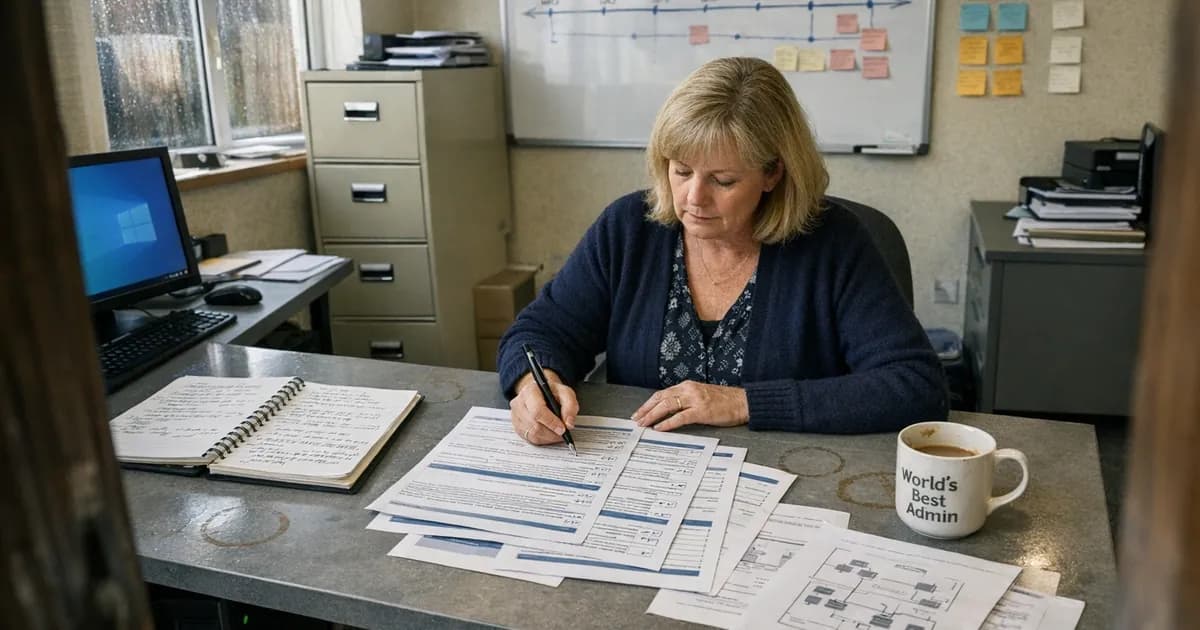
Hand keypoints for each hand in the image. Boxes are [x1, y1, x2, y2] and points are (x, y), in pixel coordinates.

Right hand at [510, 369, 578, 444]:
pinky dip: (543, 439)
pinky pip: (531, 439)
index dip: (551, 422)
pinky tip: (550, 433)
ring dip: (549, 437)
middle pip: (535, 425)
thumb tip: (568, 424)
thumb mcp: (565, 393)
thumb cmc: (552, 392)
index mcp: (530, 391)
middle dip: (552, 432)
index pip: (537, 411)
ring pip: (533, 434)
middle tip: (563, 432)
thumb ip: (570, 406)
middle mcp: (519, 403)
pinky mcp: (517, 427)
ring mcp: (516, 416)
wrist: (541, 393)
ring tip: (558, 433)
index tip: (563, 429)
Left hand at [631, 380, 748, 431]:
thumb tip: (668, 411)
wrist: (743, 402)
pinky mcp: (702, 411)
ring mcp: (695, 400)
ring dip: (652, 415)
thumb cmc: (724, 401)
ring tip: (643, 424)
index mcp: (687, 386)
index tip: (639, 412)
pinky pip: (680, 417)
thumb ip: (686, 400)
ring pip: (667, 406)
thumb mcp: (701, 395)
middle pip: (661, 398)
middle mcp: (689, 390)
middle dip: (646, 409)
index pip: (662, 393)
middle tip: (636, 419)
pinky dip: (667, 423)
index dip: (649, 403)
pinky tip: (659, 428)